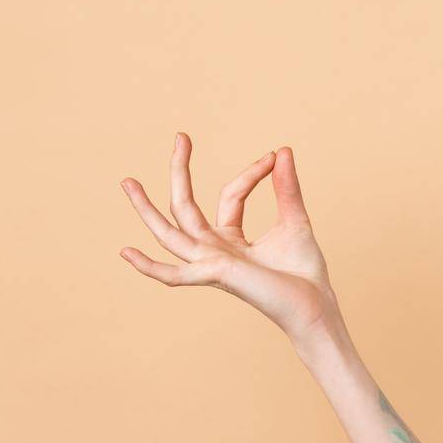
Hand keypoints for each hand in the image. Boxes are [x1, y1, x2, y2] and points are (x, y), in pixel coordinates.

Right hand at [119, 132, 341, 344]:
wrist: (316, 306)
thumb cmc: (305, 272)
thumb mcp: (294, 220)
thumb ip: (285, 188)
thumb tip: (282, 150)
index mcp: (230, 239)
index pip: (230, 195)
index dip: (250, 173)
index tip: (272, 156)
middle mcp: (214, 251)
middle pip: (185, 207)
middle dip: (180, 171)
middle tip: (180, 136)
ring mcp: (210, 264)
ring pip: (169, 233)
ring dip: (146, 208)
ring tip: (127, 182)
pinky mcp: (215, 275)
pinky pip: (175, 274)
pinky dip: (150, 267)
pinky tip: (127, 253)